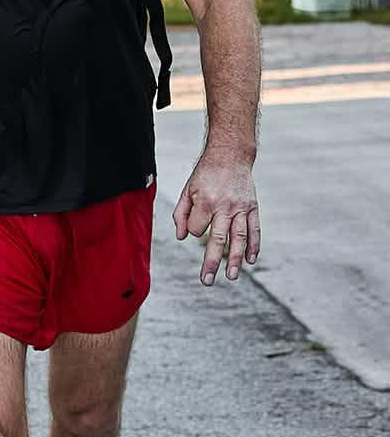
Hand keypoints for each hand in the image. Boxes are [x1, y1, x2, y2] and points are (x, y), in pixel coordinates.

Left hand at [173, 156, 260, 285]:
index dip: (194, 229)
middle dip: (212, 261)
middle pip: (218, 239)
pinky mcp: (253, 207)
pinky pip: (255, 230)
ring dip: (236, 259)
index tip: (195, 223)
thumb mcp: (188, 189)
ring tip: (232, 277)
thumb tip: (181, 237)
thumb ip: (181, 213)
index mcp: (206, 201)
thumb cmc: (205, 173)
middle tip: (207, 281)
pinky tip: (251, 260)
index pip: (198, 228)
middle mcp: (225, 207)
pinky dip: (254, 246)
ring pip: (239, 238)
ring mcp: (241, 208)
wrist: (230, 155)